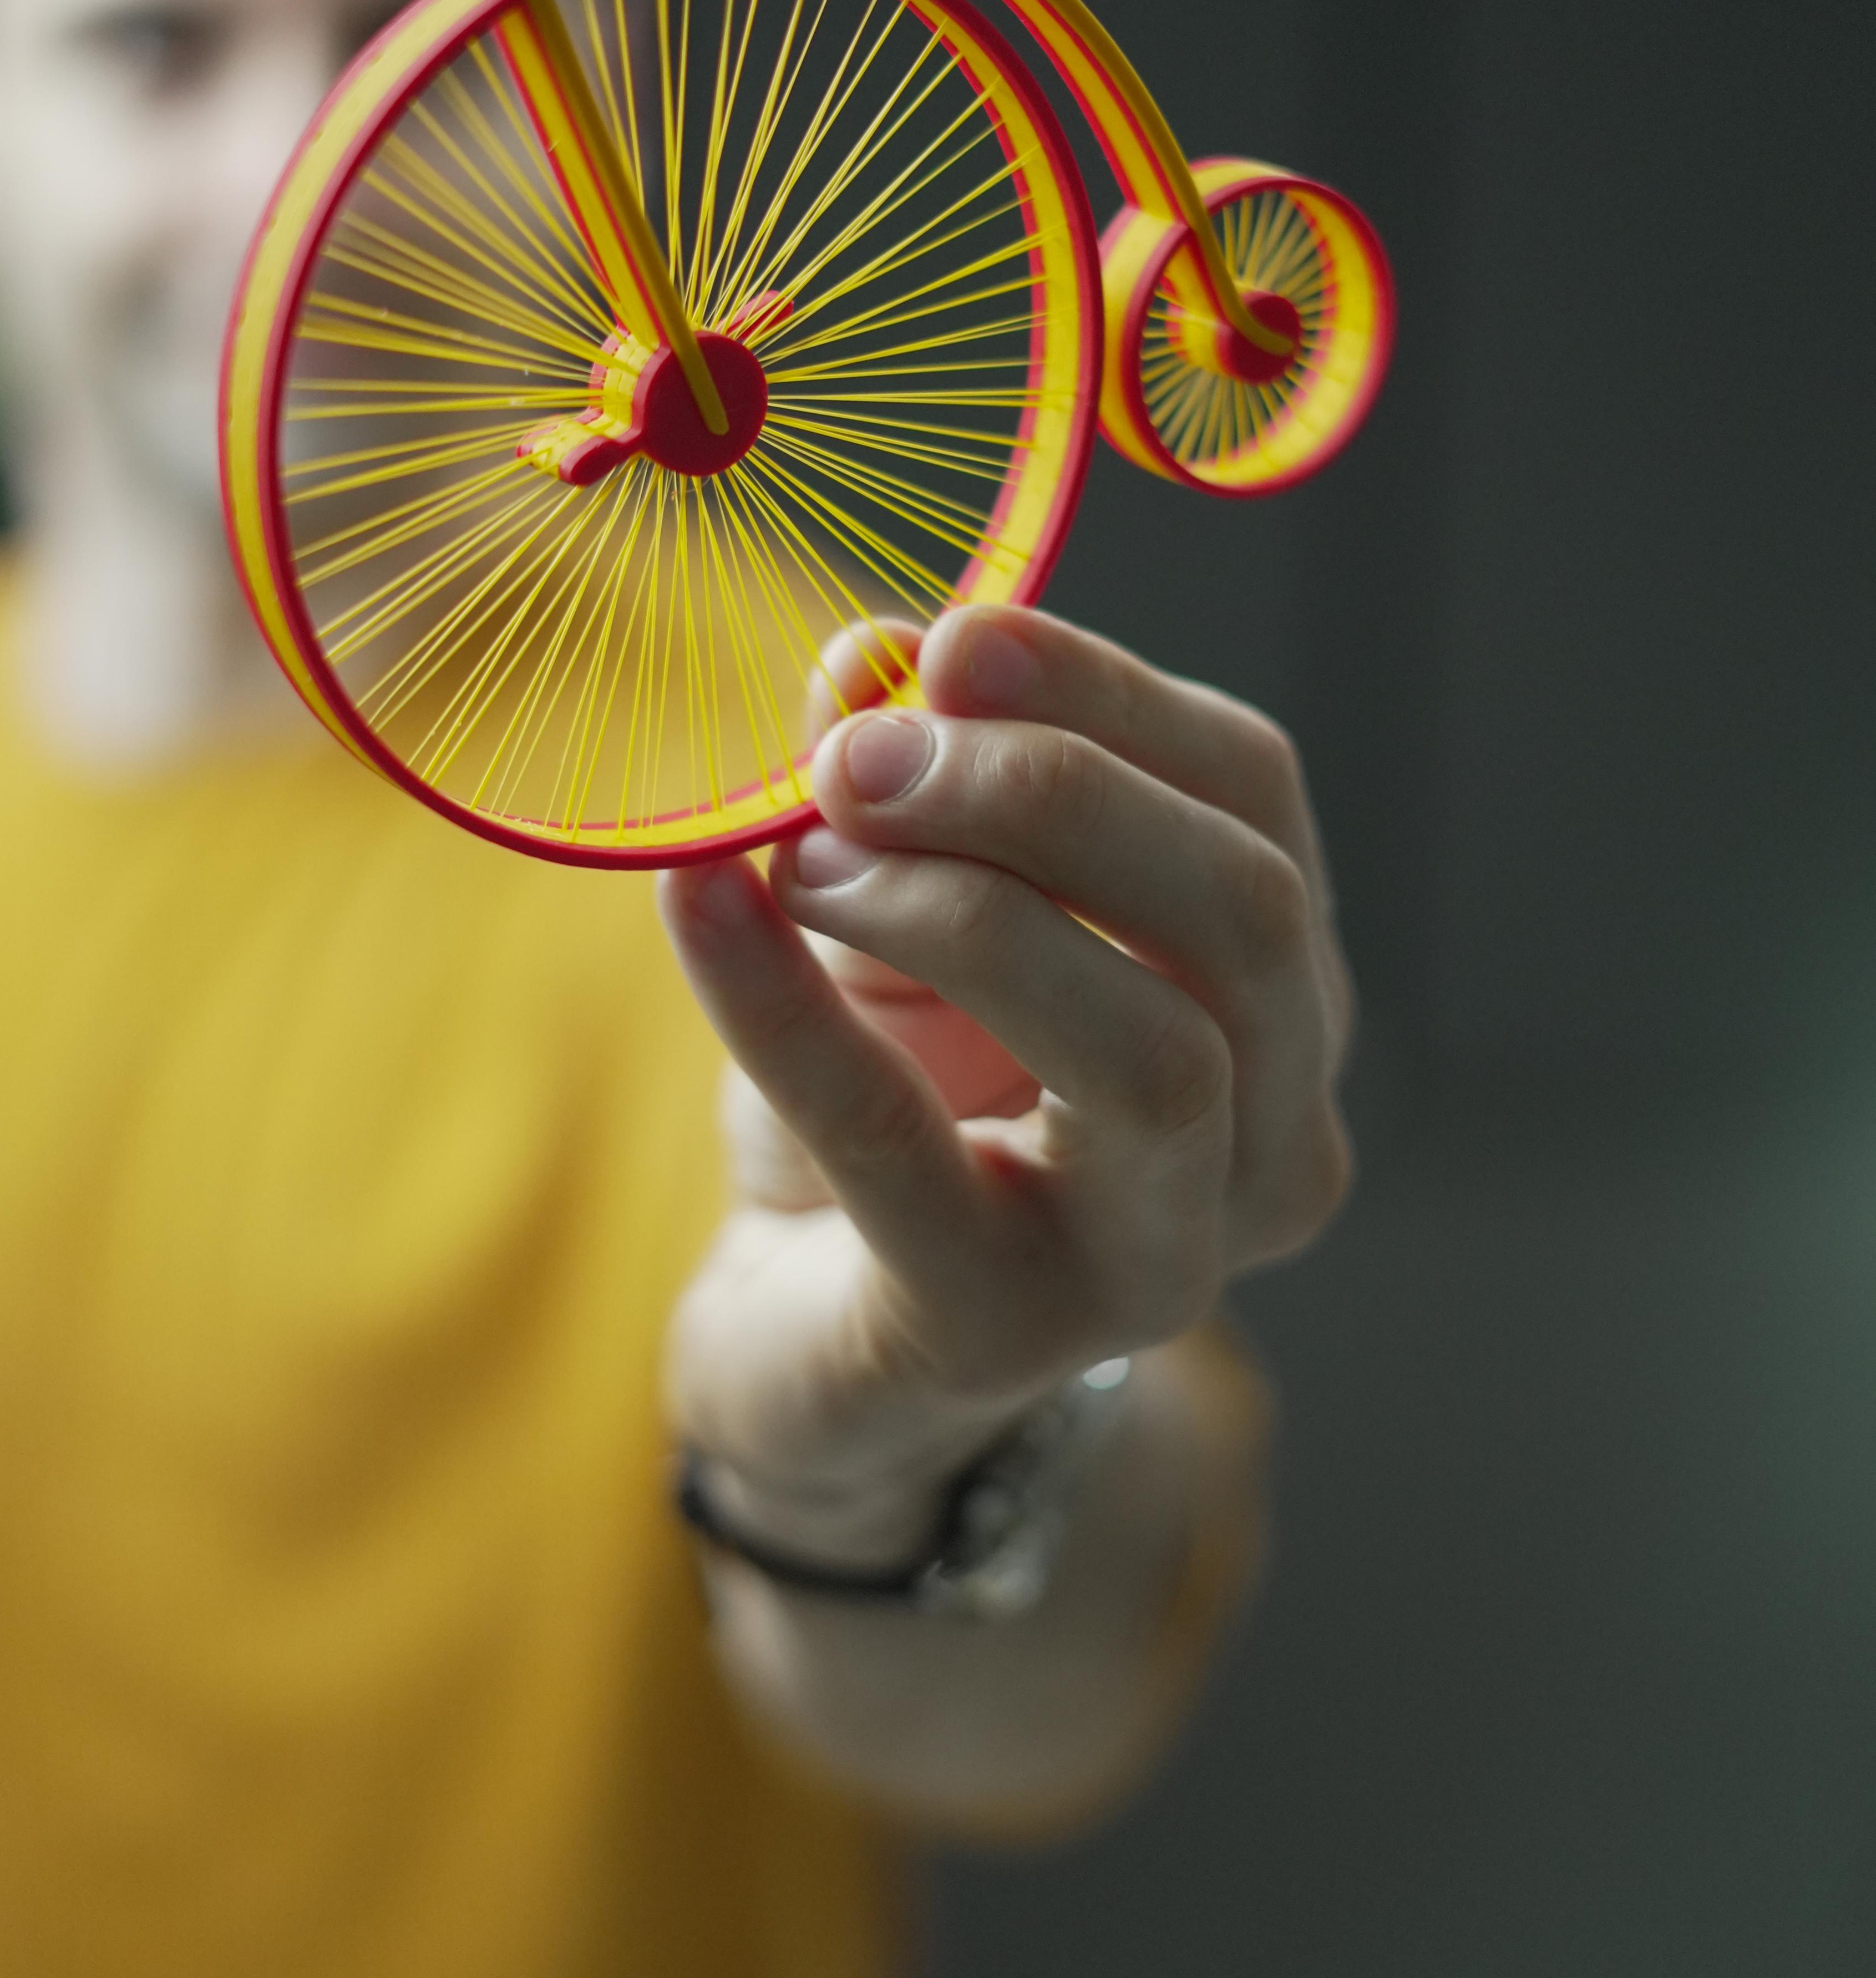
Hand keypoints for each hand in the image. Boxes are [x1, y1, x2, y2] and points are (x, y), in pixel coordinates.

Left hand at [656, 604, 1351, 1565]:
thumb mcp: (898, 910)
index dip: (1108, 695)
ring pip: (1149, 1052)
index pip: (1251, 797)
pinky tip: (699, 903)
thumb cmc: (899, 1101)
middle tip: (859, 754)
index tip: (953, 640)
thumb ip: (901, 783)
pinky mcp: (1010, 1333)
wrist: (810, 1337)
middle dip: (1049, 796)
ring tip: (801, 847)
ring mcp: (1167, 1257)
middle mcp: (1276, 1135)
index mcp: (1278, 995)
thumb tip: (866, 656)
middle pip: (1241, 915)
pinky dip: (787, 1008)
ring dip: (961, 906)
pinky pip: (906, 1147)